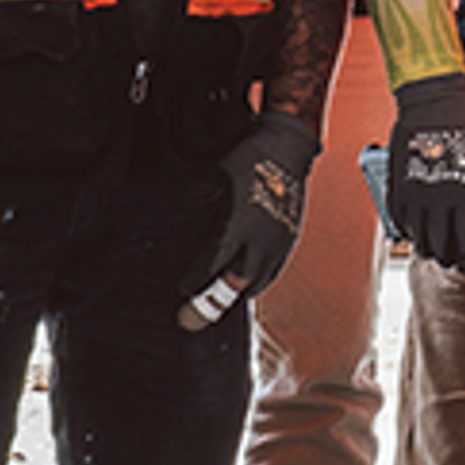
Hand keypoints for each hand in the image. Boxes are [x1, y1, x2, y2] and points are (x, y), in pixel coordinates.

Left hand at [181, 111, 317, 329]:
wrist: (288, 146)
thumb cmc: (247, 157)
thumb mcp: (216, 180)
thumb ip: (203, 209)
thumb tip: (174, 223)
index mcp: (238, 224)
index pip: (213, 265)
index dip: (195, 282)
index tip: (181, 289)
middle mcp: (261, 239)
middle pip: (237, 285)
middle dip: (213, 304)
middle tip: (191, 318)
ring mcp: (279, 241)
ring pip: (258, 282)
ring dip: (236, 293)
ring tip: (218, 299)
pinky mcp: (290, 238)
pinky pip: (273, 270)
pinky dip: (256, 280)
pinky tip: (244, 280)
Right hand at [364, 73, 464, 270]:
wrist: (432, 104)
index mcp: (464, 194)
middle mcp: (437, 199)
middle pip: (439, 243)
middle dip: (446, 256)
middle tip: (450, 261)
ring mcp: (414, 193)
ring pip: (417, 236)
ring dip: (426, 247)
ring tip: (433, 249)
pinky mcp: (396, 185)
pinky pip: (398, 219)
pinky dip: (406, 230)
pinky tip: (413, 232)